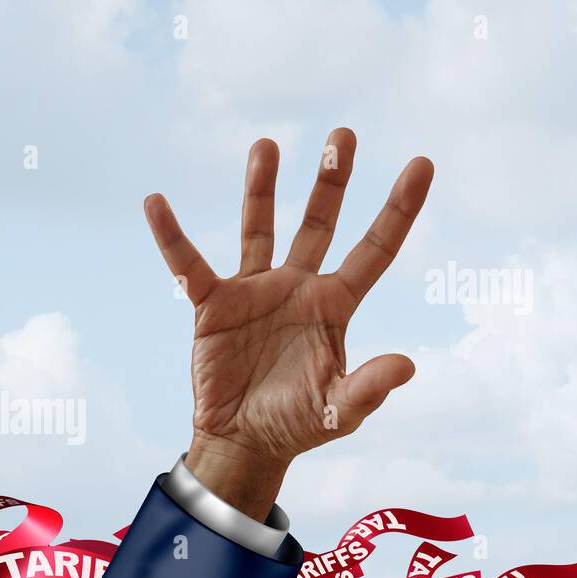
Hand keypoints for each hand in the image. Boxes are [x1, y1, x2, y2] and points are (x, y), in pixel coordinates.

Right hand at [145, 128, 432, 521]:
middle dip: (332, 180)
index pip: (374, 248)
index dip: (399, 209)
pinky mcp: (212, 305)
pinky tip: (155, 202)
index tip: (421, 163)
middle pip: (319, 223)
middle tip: (344, 135)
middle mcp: (297, 287)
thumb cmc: (296, 426)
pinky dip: (171, 235)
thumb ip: (369, 388)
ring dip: (262, 188)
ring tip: (267, 144)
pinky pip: (188, 264)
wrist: (242, 442)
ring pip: (260, 228)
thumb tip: (407, 365)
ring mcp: (254, 291)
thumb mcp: (338, 411)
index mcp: (334, 305)